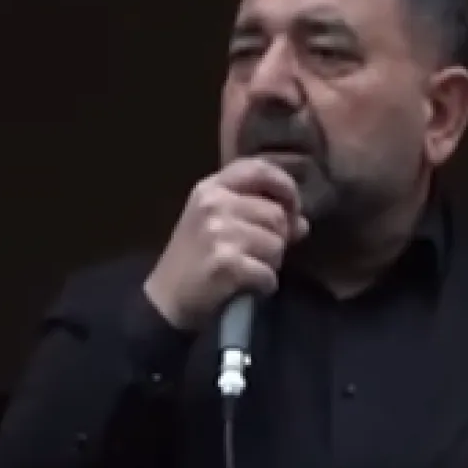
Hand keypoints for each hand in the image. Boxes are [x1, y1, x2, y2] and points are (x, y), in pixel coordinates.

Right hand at [144, 157, 307, 329]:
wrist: (165, 299)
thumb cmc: (194, 259)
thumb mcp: (217, 224)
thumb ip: (257, 214)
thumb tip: (301, 222)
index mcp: (211, 188)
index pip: (259, 169)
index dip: (284, 186)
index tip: (292, 208)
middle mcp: (214, 204)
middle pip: (276, 214)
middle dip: (278, 239)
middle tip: (259, 254)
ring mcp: (218, 232)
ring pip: (276, 245)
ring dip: (271, 263)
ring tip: (250, 269)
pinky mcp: (226, 263)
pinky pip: (269, 273)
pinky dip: (265, 285)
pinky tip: (249, 286)